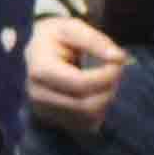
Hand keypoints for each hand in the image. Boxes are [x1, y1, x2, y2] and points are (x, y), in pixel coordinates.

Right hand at [23, 15, 124, 132]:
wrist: (35, 51)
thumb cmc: (55, 37)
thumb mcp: (71, 28)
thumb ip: (95, 41)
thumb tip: (118, 58)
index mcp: (39, 69)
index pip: (80, 84)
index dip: (106, 75)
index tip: (119, 61)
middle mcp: (37, 94)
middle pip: (85, 105)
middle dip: (109, 89)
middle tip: (116, 71)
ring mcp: (43, 110)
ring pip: (87, 118)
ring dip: (106, 100)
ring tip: (107, 80)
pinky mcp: (51, 120)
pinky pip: (84, 126)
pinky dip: (98, 112)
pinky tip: (97, 93)